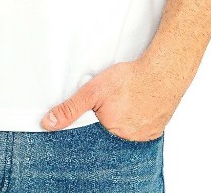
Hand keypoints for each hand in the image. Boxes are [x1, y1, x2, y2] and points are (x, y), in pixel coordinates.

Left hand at [40, 58, 180, 140]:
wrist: (163, 72)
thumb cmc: (130, 78)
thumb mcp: (93, 90)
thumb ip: (71, 108)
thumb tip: (48, 123)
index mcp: (110, 130)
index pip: (95, 132)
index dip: (96, 119)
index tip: (101, 107)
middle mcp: (127, 138)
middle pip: (111, 130)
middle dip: (111, 117)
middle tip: (117, 99)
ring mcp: (144, 135)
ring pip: (127, 130)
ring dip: (125, 119)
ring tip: (127, 100)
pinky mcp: (156, 130)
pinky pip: (143, 129)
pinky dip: (140, 119)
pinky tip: (139, 104)